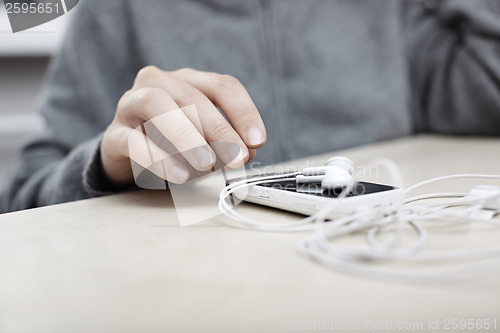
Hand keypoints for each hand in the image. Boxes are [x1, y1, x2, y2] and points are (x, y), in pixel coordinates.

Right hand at [101, 66, 266, 185]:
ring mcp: (131, 105)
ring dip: (186, 135)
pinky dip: (159, 159)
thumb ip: (227, 142)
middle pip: (191, 96)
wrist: (128, 154)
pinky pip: (133, 140)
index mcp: (188, 80)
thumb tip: (247, 151)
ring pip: (156, 104)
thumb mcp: (207, 141)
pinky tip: (179, 176)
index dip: (244, 112)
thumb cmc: (174, 143)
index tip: (257, 141)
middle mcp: (158, 83)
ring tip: (206, 163)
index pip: (222, 85)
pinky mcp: (114, 133)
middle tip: (236, 157)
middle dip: (219, 129)